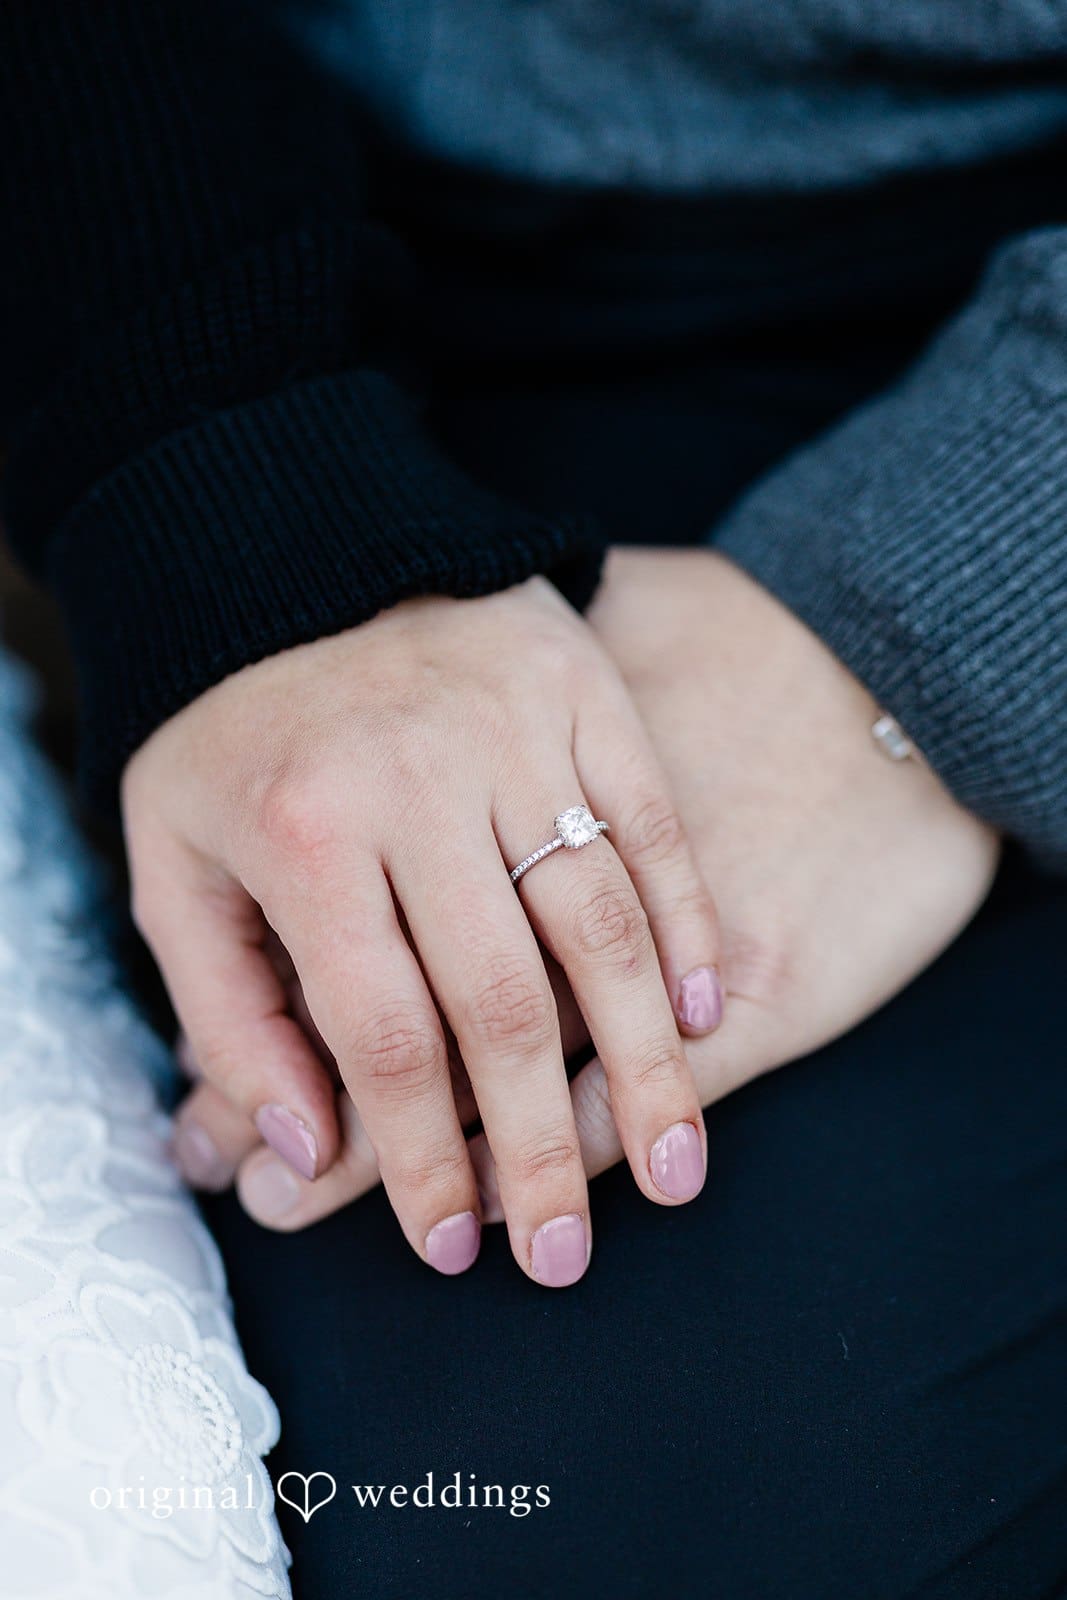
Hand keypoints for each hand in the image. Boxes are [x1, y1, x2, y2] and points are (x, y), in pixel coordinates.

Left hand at [179, 549, 995, 1227]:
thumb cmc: (238, 731)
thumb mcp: (176, 866)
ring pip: (600, 922)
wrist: (303, 552)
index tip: (457, 1244)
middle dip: (541, 1148)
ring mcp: (515, 732)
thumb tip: (303, 1151)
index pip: (383, 1035)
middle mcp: (419, 784)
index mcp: (305, 833)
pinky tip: (700, 1012)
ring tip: (684, 1170)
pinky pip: (652, 822)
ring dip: (648, 1061)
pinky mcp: (584, 692)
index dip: (421, 1160)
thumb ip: (230, 1013)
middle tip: (566, 1256)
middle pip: (502, 1002)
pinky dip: (682, 920)